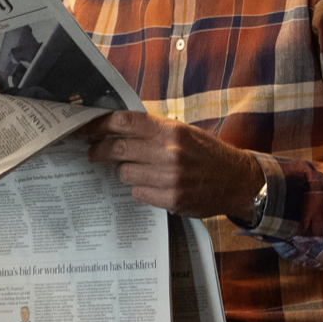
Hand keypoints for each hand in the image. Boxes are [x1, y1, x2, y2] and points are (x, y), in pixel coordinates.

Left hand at [80, 111, 263, 220]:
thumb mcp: (183, 131)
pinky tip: (151, 185)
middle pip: (117, 149)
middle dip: (99, 150)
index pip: (124, 122)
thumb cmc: (207, 153)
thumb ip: (152, 129)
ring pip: (124, 173)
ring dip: (123, 171)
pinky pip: (137, 192)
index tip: (85, 129)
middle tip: (92, 152)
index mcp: (171, 130)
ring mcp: (169, 178)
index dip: (99, 125)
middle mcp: (169, 152)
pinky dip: (139, 188)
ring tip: (134, 169)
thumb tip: (115, 126)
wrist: (236, 180)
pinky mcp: (170, 199)